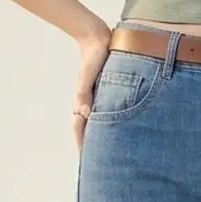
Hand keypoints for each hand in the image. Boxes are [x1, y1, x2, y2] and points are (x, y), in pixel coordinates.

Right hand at [72, 29, 112, 149]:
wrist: (99, 38)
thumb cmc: (92, 57)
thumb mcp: (87, 75)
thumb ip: (84, 93)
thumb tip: (83, 112)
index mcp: (84, 100)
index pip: (80, 128)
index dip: (82, 145)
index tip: (85, 161)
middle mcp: (90, 101)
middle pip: (89, 128)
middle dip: (92, 145)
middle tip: (99, 164)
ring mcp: (99, 96)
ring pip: (100, 121)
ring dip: (102, 135)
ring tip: (111, 153)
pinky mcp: (108, 90)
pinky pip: (110, 111)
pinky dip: (112, 122)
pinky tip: (120, 129)